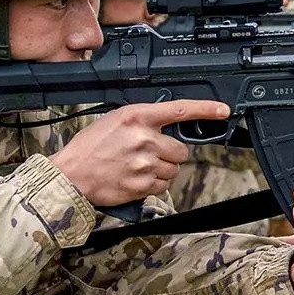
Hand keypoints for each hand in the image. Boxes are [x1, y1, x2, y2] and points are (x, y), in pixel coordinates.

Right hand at [50, 98, 226, 207]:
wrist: (71, 175)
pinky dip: (154, 183)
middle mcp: (144, 139)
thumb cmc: (89, 147)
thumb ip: (142, 121)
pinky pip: (164, 185)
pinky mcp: (143, 185)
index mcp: (137, 117)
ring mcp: (145, 163)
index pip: (180, 109)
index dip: (206, 109)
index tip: (222, 110)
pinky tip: (136, 178)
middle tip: (150, 153)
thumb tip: (164, 125)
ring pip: (174, 169)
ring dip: (162, 169)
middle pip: (181, 149)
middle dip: (170, 153)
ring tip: (138, 166)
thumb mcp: (114, 120)